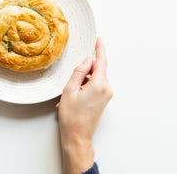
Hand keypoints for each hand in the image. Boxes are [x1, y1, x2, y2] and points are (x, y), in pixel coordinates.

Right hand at [57, 38, 112, 173]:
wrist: (77, 136)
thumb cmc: (72, 116)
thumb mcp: (70, 89)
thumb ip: (79, 71)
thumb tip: (87, 61)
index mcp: (100, 84)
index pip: (101, 61)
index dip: (99, 49)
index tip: (99, 39)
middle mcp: (107, 89)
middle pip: (97, 70)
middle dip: (83, 71)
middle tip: (71, 82)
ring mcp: (106, 95)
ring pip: (94, 79)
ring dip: (81, 82)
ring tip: (69, 95)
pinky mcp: (103, 100)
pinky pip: (94, 87)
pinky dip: (83, 88)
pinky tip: (73, 97)